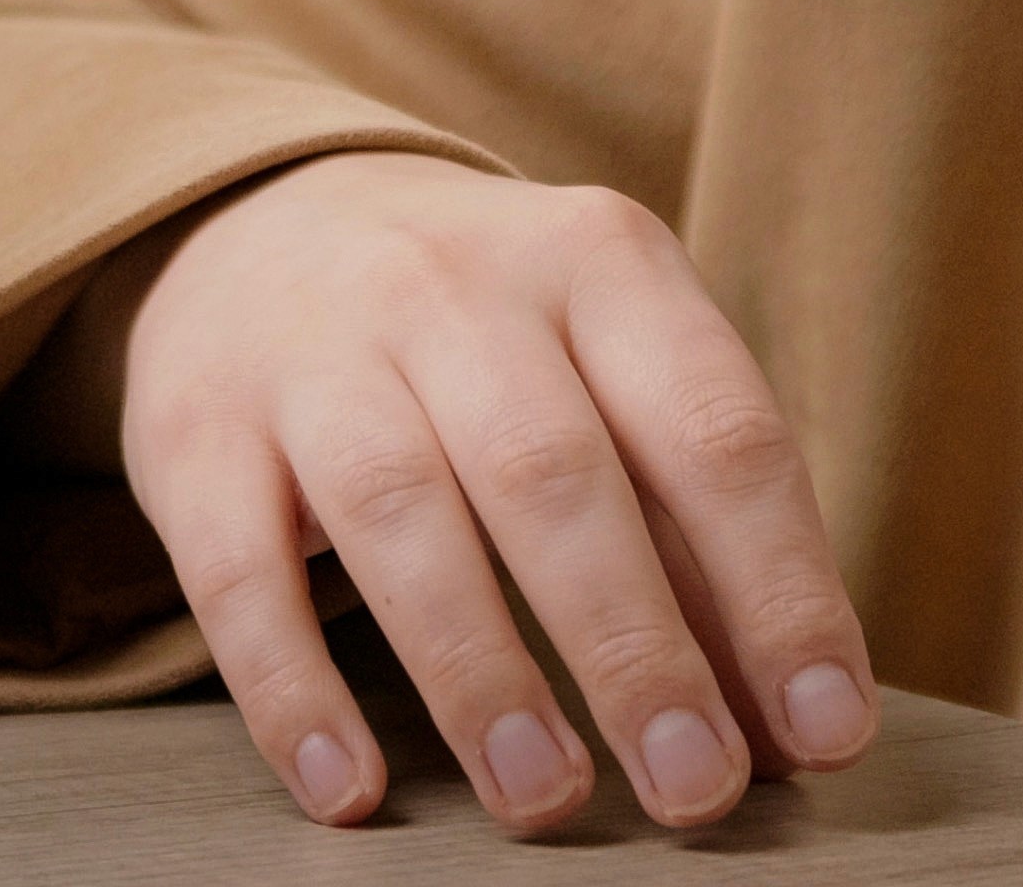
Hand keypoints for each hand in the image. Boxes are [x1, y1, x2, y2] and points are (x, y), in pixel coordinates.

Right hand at [117, 151, 879, 833]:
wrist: (263, 221)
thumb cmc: (492, 337)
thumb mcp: (613, 373)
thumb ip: (699, 538)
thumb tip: (797, 726)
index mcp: (602, 263)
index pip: (716, 430)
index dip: (780, 587)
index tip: (827, 733)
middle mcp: (461, 288)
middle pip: (559, 475)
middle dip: (635, 648)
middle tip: (696, 790)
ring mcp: (318, 352)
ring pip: (403, 513)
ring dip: (479, 672)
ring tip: (544, 800)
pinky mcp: (195, 430)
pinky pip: (237, 571)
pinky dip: (293, 689)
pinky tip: (348, 789)